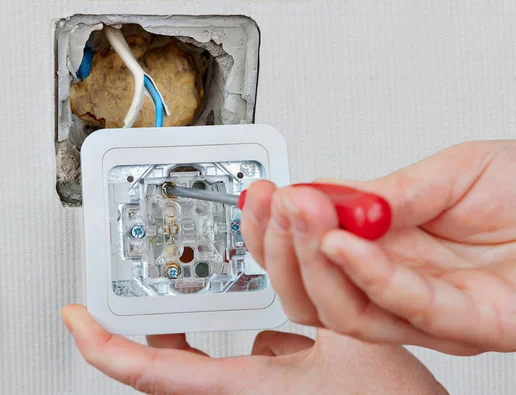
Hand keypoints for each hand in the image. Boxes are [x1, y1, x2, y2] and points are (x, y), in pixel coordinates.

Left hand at [60, 304, 444, 393]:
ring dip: (192, 331)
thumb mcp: (354, 344)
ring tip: (190, 297)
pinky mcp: (271, 394)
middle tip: (131, 301)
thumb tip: (293, 256)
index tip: (76, 319)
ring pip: (200, 366)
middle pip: (168, 369)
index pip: (153, 374)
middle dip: (150, 331)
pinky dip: (230, 338)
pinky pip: (233, 365)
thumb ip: (316, 299)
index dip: (105, 346)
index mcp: (248, 391)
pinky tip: (255, 316)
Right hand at [241, 140, 515, 354]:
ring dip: (313, 261)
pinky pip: (404, 308)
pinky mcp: (467, 325)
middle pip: (313, 296)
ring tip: (301, 212)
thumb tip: (323, 198)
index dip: (273, 233)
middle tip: (276, 203)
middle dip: (282, 249)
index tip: (260, 197)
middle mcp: (396, 287)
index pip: (309, 257)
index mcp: (386, 251)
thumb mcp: (448, 173)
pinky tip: (345, 241)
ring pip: (344, 312)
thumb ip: (386, 192)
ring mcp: (427, 311)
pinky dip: (368, 274)